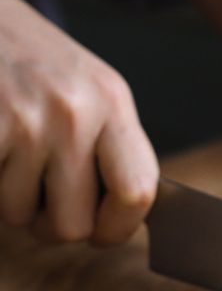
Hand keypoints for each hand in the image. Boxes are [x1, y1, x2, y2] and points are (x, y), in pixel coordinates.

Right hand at [0, 0, 158, 244]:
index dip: (117, 227)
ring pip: (20, 215)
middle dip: (50, 225)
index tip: (102, 233)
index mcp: (112, 102)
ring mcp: (27, 119)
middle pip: (75, 225)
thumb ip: (108, 144)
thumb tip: (128, 213)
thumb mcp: (84, 86)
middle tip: (38, 198)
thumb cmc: (23, 56)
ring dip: (8, 200)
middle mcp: (76, 111)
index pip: (138, 192)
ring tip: (7, 154)